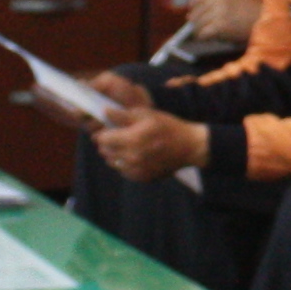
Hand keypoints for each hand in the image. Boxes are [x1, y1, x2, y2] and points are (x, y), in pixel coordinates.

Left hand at [92, 93, 208, 182]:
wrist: (188, 147)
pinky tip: (135, 155)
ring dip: (114, 154)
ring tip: (126, 146)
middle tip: (117, 136)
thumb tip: (104, 112)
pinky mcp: (142, 178)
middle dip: (107, 143)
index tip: (108, 129)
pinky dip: (124, 164)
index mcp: (132, 139)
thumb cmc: (168, 127)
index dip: (103, 133)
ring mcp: (136, 170)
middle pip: (105, 152)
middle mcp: (131, 157)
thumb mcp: (146, 115)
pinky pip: (123, 171)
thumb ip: (122, 115)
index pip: (102, 139)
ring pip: (112, 163)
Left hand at [177, 0, 265, 50]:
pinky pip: (203, 33)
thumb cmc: (259, 6)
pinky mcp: (220, 27)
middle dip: (195, 17)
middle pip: (196, 9)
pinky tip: (207, 38)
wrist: (271, 21)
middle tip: (197, 25)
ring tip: (203, 33)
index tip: (193, 10)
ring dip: (199, 28)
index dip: (194, 4)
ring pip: (197, 22)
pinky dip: (203, 37)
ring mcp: (219, 13)